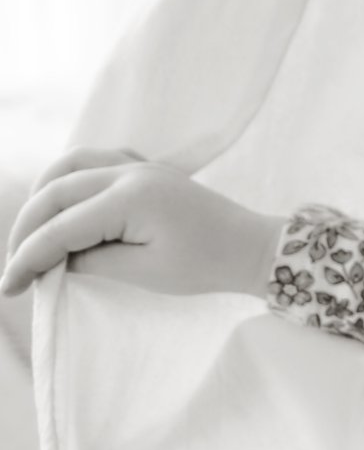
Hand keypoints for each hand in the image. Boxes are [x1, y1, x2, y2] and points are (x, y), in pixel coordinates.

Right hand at [0, 149, 288, 300]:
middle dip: (26, 231)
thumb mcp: (145, 273)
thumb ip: (90, 262)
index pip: (60, 228)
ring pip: (67, 166)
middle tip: (14, 270)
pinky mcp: (144, 167)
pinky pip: (92, 161)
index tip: (8, 288)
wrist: (253, 247)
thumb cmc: (207, 265)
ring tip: (32, 237)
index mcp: (131, 198)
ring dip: (41, 198)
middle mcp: (129, 171)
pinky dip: (67, 180)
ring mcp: (138, 164)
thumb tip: (51, 259)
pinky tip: (63, 208)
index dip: (27, 259)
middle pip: (54, 192)